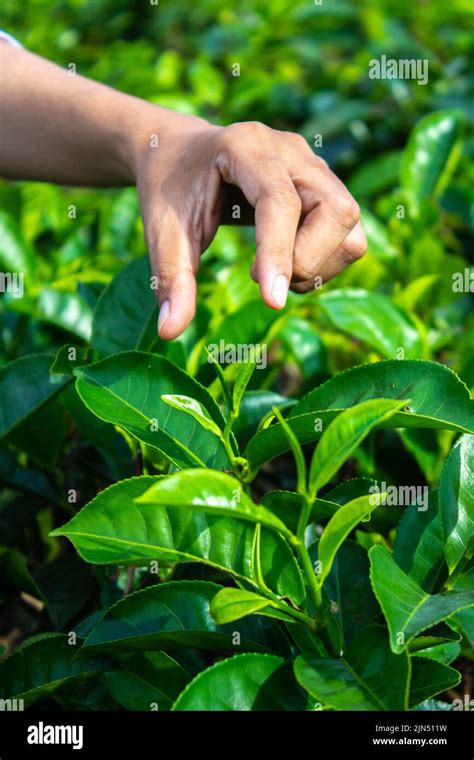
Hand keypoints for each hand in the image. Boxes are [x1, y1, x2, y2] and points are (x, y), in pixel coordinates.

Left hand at [132, 118, 366, 339]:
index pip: (280, 201)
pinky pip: (348, 234)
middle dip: (306, 260)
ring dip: (318, 264)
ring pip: (349, 225)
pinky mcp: (324, 187)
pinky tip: (285, 264)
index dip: (280, 253)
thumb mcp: (162, 232)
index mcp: (246, 147)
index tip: (272, 302)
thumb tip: (171, 332)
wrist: (180, 154)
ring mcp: (313, 167)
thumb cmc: (170, 190)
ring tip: (271, 272)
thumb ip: (171, 279)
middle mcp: (290, 151)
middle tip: (257, 277)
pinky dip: (324, 261)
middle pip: (336, 210)